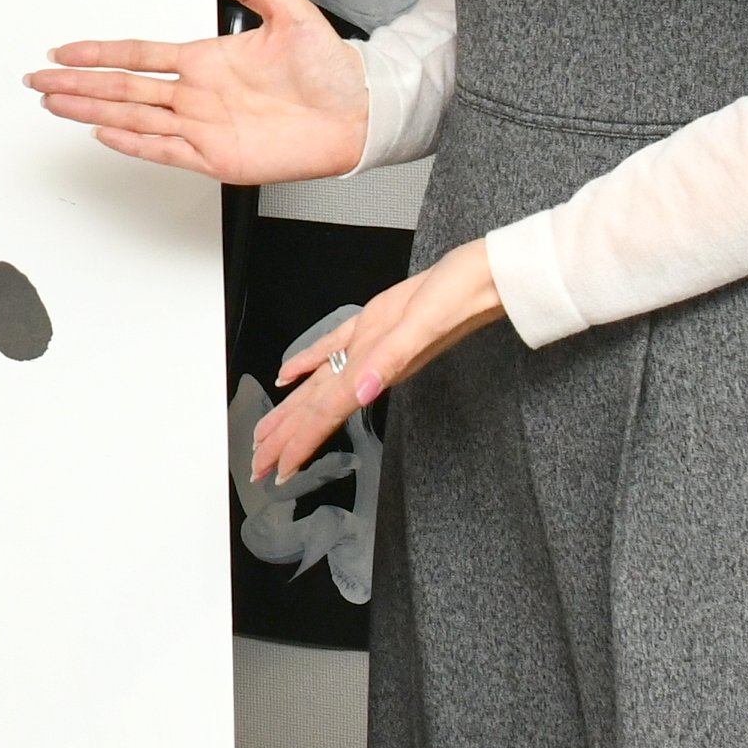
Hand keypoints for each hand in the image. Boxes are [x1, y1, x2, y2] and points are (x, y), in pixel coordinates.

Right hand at [27, 0, 369, 185]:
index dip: (99, 52)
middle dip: (78, 84)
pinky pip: (166, 151)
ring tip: (54, 103)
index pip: (138, 55)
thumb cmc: (329, 68)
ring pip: (134, 118)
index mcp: (206, 60)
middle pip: (123, 88)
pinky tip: (104, 132)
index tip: (64, 51)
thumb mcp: (289, 12)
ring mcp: (203, 128)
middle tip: (37, 80)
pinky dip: (134, 143)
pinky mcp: (218, 158)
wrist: (359, 111)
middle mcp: (197, 95)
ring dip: (92, 110)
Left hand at [247, 242, 503, 483]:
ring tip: (268, 433)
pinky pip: (332, 349)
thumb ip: (393, 359)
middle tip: (259, 467)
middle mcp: (368, 364)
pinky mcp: (373, 324)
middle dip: (286, 440)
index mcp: (375, 368)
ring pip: (320, 385)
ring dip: (292, 411)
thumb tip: (365, 392)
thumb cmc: (461, 297)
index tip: (277, 470)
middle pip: (316, 410)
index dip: (299, 443)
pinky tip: (290, 374)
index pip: (326, 414)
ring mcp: (369, 346)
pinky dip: (308, 363)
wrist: (488, 277)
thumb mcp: (423, 325)